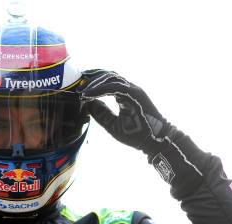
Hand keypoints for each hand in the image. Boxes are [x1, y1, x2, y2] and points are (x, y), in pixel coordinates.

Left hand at [79, 69, 208, 192]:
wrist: (154, 142)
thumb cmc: (136, 135)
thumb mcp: (112, 124)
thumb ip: (101, 113)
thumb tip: (87, 103)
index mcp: (124, 95)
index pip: (107, 81)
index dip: (92, 81)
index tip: (79, 85)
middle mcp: (129, 89)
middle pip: (108, 75)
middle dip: (91, 76)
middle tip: (77, 83)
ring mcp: (133, 90)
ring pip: (111, 77)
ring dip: (94, 81)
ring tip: (81, 89)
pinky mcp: (136, 94)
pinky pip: (115, 87)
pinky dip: (101, 88)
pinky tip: (89, 94)